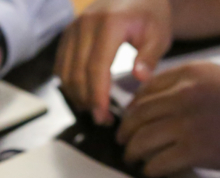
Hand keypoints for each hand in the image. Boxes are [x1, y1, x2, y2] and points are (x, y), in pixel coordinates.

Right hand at [55, 0, 172, 124]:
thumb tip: (139, 78)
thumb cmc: (151, 15)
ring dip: (77, 95)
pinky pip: (60, 64)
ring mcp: (73, 28)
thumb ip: (149, 57)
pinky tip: (85, 95)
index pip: (97, 68)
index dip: (97, 96)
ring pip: (65, 71)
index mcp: (110, 24)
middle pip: (78, 73)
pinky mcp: (68, 33)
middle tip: (103, 119)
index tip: (104, 116)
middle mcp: (85, 24)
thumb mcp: (159, 35)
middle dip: (88, 101)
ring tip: (95, 109)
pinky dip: (69, 83)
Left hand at [116, 62, 219, 176]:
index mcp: (189, 74)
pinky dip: (150, 168)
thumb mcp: (218, 77)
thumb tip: (158, 101)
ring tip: (132, 158)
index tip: (130, 118)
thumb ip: (187, 83)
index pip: (145, 90)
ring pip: (142, 140)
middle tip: (123, 141)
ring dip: (132, 152)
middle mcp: (184, 96)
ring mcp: (187, 124)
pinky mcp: (195, 151)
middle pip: (138, 115)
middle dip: (125, 132)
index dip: (132, 107)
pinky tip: (150, 170)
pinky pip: (158, 162)